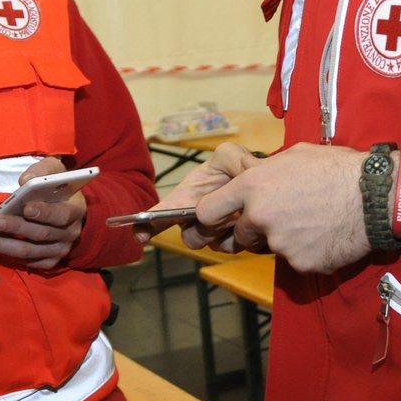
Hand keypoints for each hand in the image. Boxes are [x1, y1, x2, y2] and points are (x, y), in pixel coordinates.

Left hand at [0, 157, 85, 271]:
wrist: (70, 209)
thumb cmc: (59, 187)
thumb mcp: (56, 171)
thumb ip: (43, 171)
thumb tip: (25, 181)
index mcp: (75, 210)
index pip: (62, 214)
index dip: (45, 212)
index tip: (26, 208)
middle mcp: (69, 234)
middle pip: (40, 234)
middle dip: (14, 228)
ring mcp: (59, 251)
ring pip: (27, 251)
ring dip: (0, 244)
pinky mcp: (48, 262)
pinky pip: (25, 261)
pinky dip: (5, 254)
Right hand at [133, 141, 261, 246]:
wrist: (260, 183)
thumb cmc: (235, 167)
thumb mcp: (231, 155)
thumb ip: (233, 158)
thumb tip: (240, 171)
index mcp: (185, 199)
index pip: (160, 214)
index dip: (147, 225)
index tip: (140, 235)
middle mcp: (196, 220)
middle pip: (191, 237)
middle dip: (208, 227)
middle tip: (228, 210)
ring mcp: (216, 234)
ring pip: (215, 244)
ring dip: (230, 229)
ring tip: (243, 210)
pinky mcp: (238, 241)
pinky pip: (237, 246)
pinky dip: (248, 234)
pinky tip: (253, 219)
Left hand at [195, 143, 371, 273]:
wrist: (375, 197)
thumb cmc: (337, 169)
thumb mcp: (294, 156)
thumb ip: (265, 172)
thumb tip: (253, 176)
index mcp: (252, 186)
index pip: (206, 211)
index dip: (212, 217)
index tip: (218, 219)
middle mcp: (260, 216)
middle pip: (239, 236)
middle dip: (253, 231)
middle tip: (280, 219)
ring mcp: (279, 243)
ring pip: (269, 248)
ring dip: (282, 241)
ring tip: (310, 222)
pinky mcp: (299, 263)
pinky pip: (295, 260)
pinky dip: (307, 252)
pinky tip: (325, 235)